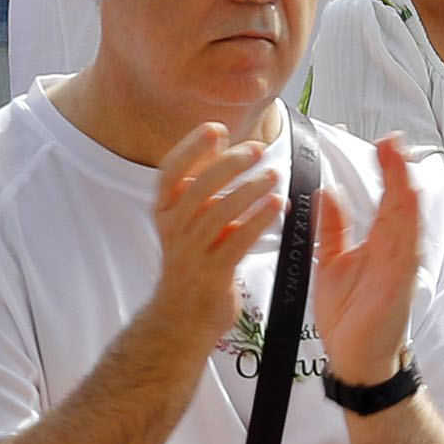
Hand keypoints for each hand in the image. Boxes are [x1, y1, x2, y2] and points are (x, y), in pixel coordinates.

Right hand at [141, 123, 282, 337]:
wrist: (182, 314)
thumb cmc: (194, 254)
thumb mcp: (189, 216)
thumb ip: (203, 179)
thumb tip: (223, 135)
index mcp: (164, 210)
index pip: (170, 172)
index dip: (191, 148)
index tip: (216, 129)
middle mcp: (173, 229)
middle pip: (197, 190)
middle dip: (228, 165)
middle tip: (257, 149)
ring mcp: (191, 254)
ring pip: (218, 216)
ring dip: (249, 191)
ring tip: (274, 175)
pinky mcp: (213, 274)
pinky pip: (237, 243)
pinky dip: (259, 220)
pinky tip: (279, 205)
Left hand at [313, 137, 427, 387]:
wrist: (352, 358)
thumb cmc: (348, 314)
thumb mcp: (331, 262)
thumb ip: (333, 228)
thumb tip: (329, 191)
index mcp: (378, 242)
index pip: (386, 197)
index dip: (387, 170)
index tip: (383, 143)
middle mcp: (394, 249)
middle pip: (400, 202)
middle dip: (398, 171)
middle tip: (392, 141)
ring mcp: (400, 265)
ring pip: (407, 220)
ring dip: (405, 190)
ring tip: (400, 161)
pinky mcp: (399, 284)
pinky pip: (407, 249)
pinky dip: (409, 225)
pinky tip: (407, 203)